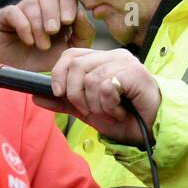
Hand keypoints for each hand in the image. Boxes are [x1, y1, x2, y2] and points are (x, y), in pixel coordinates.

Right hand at [0, 0, 93, 71]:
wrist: (23, 78)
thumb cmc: (48, 63)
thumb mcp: (72, 49)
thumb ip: (83, 31)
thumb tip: (81, 12)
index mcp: (58, 12)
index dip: (67, 5)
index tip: (68, 21)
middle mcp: (40, 9)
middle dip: (52, 12)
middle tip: (53, 31)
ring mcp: (21, 11)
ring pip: (31, 3)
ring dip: (38, 25)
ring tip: (42, 45)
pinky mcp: (4, 18)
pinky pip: (13, 11)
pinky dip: (22, 25)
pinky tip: (28, 41)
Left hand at [31, 47, 159, 144]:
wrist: (150, 133)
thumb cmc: (124, 119)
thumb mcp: (87, 111)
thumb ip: (63, 102)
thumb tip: (36, 96)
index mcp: (101, 60)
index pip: (70, 55)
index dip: (59, 73)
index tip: (58, 93)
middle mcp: (113, 56)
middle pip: (76, 66)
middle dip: (75, 94)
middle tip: (91, 109)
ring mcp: (125, 62)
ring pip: (90, 79)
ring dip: (96, 104)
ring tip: (111, 111)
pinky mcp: (135, 72)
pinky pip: (106, 87)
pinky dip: (109, 105)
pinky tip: (120, 111)